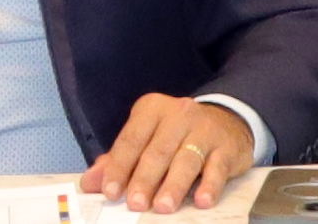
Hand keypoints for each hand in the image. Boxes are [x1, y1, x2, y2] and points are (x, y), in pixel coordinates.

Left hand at [78, 94, 253, 213]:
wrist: (226, 121)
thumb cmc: (176, 135)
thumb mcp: (146, 138)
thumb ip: (118, 160)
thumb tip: (90, 183)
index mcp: (151, 110)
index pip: (131, 139)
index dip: (119, 166)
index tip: (110, 191)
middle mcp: (178, 114)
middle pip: (157, 151)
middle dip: (144, 179)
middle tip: (135, 204)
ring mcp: (205, 129)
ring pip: (187, 159)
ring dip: (174, 185)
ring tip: (163, 207)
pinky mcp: (227, 147)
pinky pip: (218, 167)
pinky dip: (210, 185)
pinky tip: (203, 201)